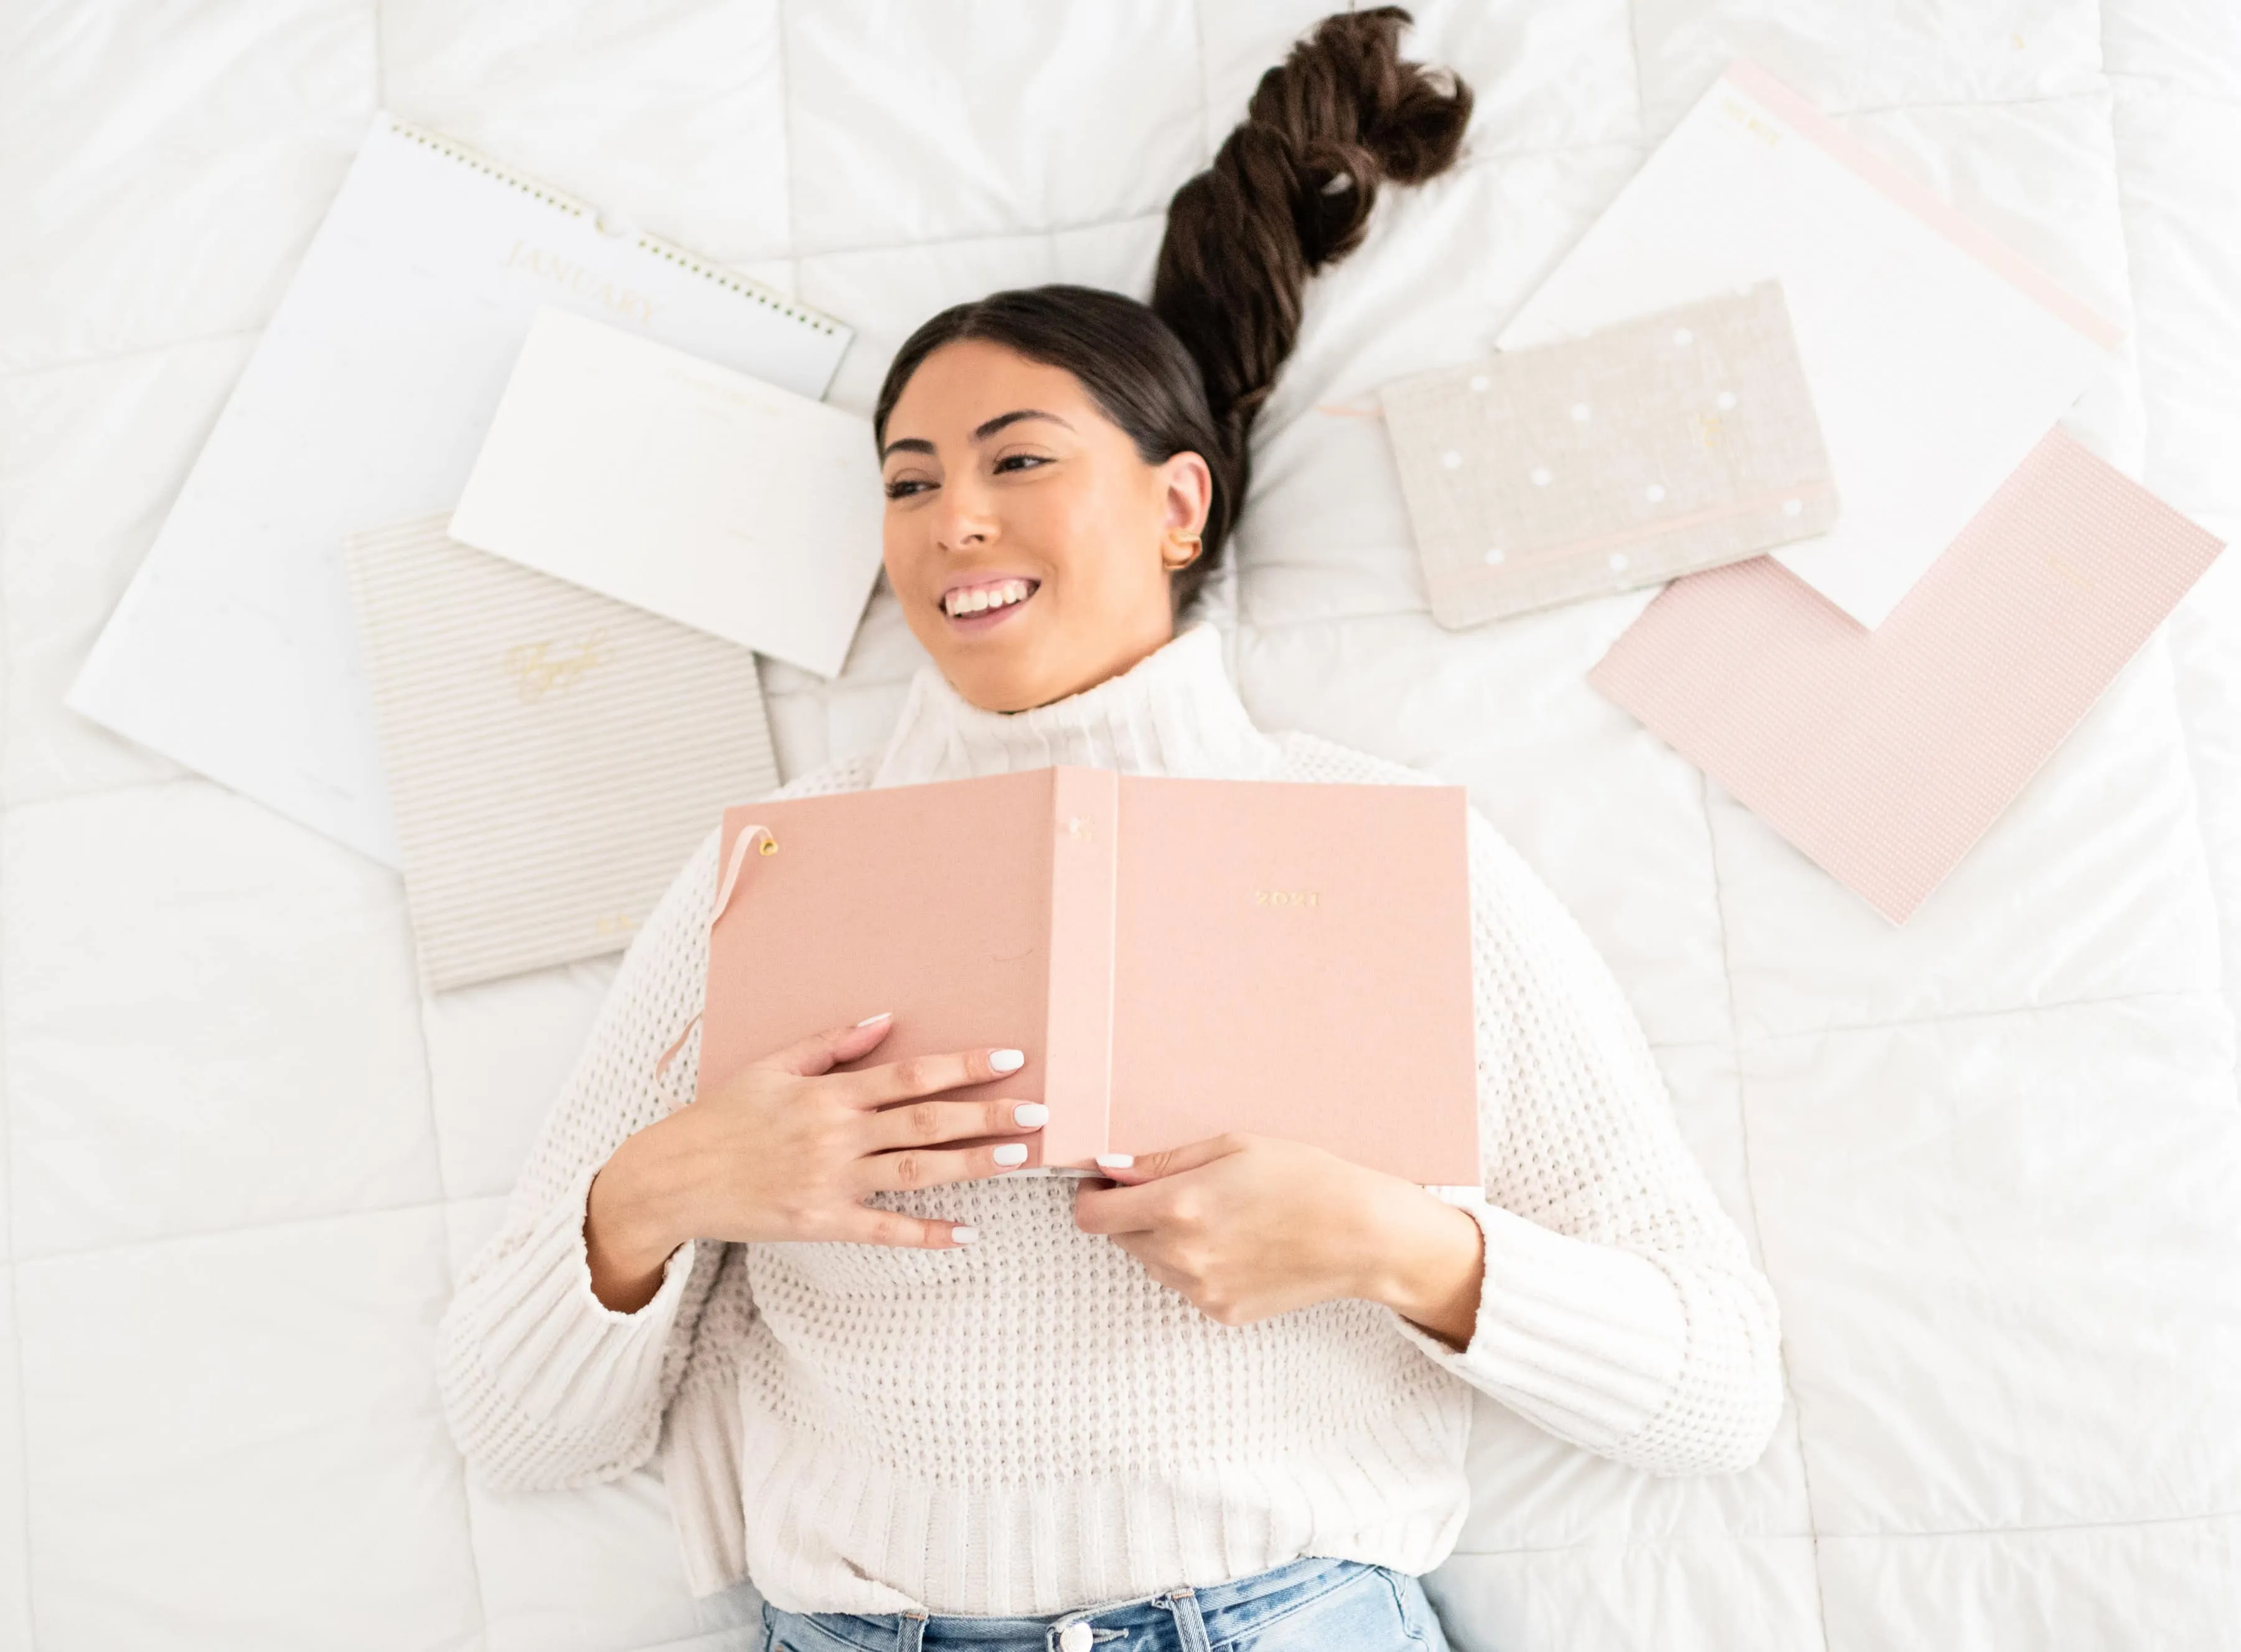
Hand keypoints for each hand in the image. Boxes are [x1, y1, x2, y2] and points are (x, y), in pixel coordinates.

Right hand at [584, 1013, 1041, 1310]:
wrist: (673, 1177)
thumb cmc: (724, 1117)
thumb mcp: (772, 1066)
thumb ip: (831, 1043)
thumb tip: (886, 1018)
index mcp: (828, 1094)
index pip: (909, 1074)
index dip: (963, 1066)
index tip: (1010, 1059)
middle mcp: (835, 1135)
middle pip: (925, 1122)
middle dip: (986, 1115)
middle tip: (1038, 1111)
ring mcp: (829, 1182)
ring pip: (914, 1172)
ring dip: (970, 1165)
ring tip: (1019, 1158)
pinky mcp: (820, 1223)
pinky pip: (882, 1232)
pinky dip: (926, 1234)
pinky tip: (966, 1234)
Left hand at [1072, 1132, 1485, 1342]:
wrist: (1362, 1235)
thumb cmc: (1304, 1178)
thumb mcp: (1232, 1146)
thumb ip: (1161, 1161)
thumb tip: (1109, 1168)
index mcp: (1177, 1208)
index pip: (1091, 1216)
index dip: (1090, 1195)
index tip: (1106, 1182)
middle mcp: (1180, 1256)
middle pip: (1117, 1239)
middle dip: (1131, 1214)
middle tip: (1176, 1191)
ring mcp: (1201, 1291)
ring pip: (1151, 1264)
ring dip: (1162, 1241)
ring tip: (1216, 1216)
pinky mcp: (1222, 1312)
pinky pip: (1185, 1285)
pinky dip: (1195, 1265)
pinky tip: (1237, 1243)